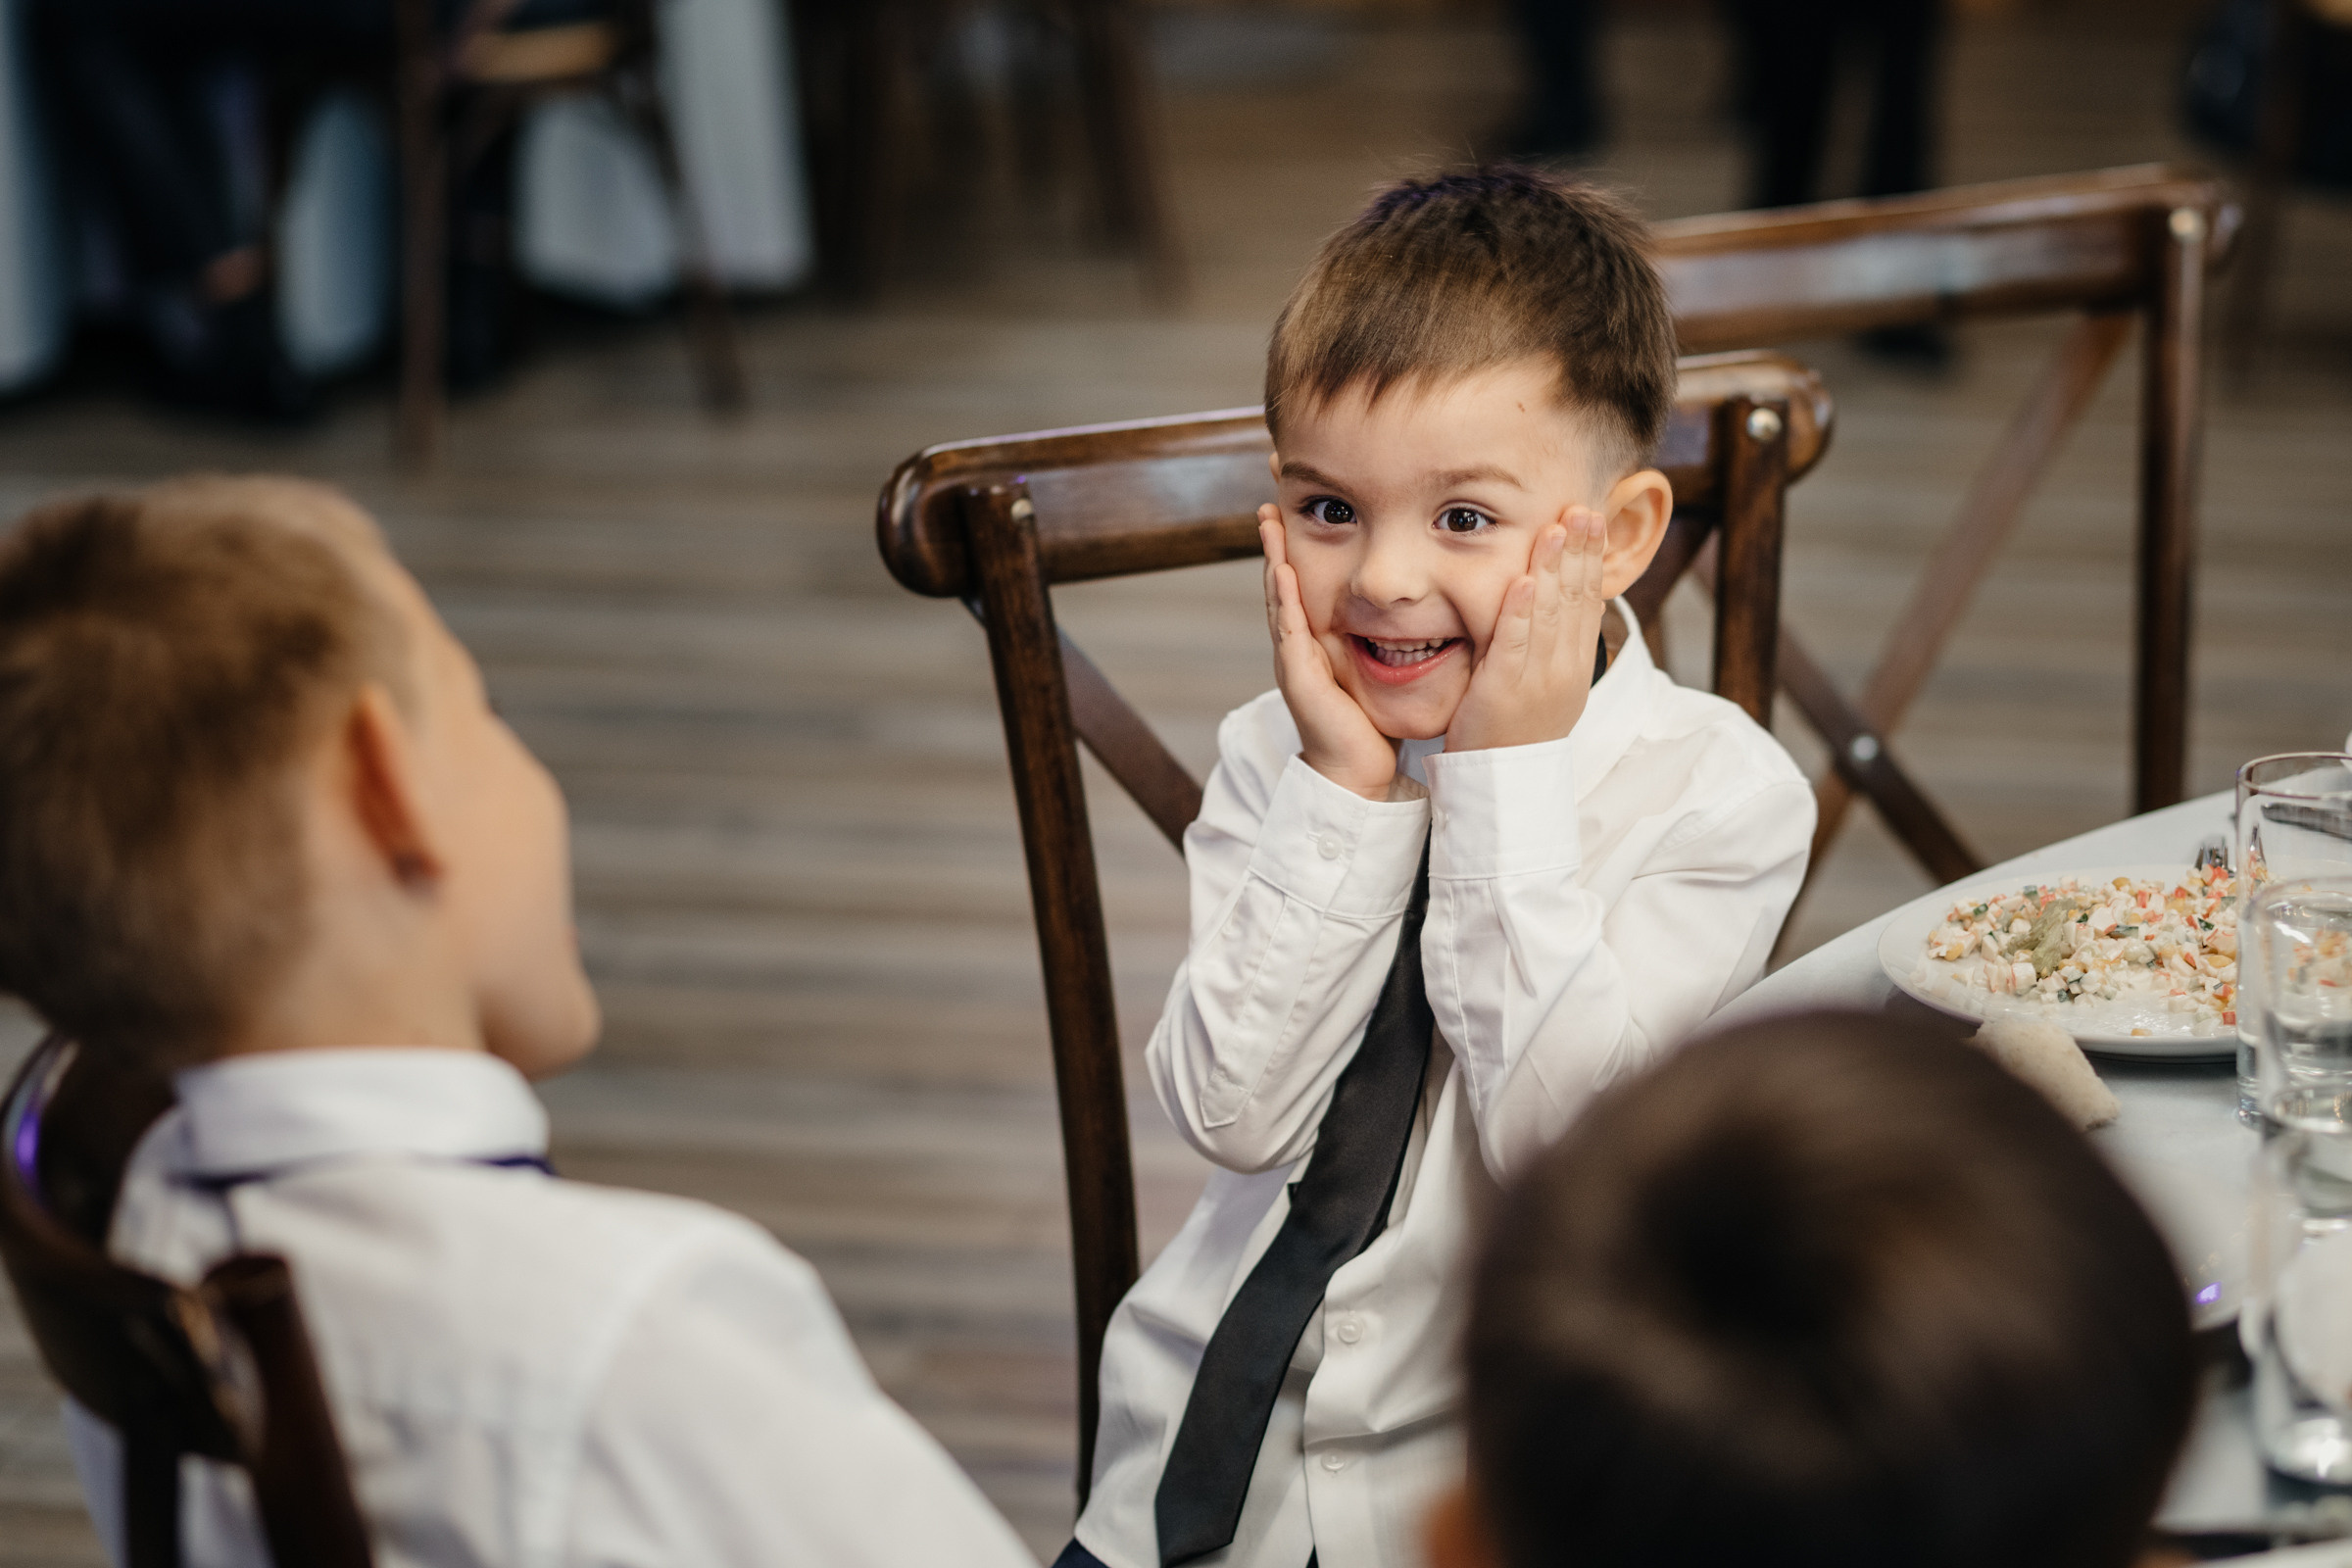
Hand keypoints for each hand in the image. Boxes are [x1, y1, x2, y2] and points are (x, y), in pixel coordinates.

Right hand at [1260, 507, 1395, 799]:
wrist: (1356, 772)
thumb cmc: (1369, 726)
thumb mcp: (1378, 670)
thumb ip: (1388, 640)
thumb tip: (1419, 611)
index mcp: (1315, 642)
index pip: (1303, 583)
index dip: (1295, 546)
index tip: (1295, 506)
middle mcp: (1297, 646)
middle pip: (1282, 581)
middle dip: (1275, 540)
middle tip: (1269, 500)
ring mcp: (1293, 660)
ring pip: (1279, 598)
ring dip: (1271, 558)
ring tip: (1268, 520)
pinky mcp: (1299, 676)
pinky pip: (1289, 629)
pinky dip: (1284, 598)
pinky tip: (1283, 570)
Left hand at [1446, 507, 1608, 752]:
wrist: (1503, 783)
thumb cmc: (1518, 730)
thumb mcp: (1550, 686)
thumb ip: (1556, 644)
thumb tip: (1564, 598)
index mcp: (1576, 667)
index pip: (1590, 602)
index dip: (1592, 559)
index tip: (1592, 520)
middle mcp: (1564, 670)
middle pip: (1576, 601)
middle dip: (1580, 552)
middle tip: (1583, 510)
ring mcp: (1536, 680)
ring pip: (1550, 616)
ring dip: (1553, 568)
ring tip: (1556, 529)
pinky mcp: (1503, 690)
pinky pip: (1514, 645)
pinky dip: (1521, 611)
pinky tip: (1526, 580)